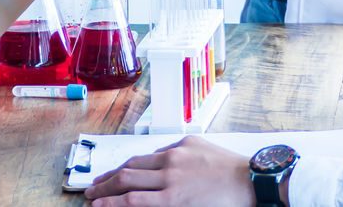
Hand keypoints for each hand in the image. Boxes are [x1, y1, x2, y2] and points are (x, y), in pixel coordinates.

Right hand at [86, 135, 254, 205]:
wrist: (252, 181)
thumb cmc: (227, 204)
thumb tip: (139, 203)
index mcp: (173, 198)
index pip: (130, 200)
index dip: (109, 203)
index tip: (95, 205)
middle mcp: (171, 174)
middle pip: (127, 178)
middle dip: (105, 186)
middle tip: (91, 191)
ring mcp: (178, 155)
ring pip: (138, 161)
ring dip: (118, 170)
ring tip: (105, 177)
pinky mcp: (187, 142)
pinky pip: (159, 151)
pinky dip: (146, 160)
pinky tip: (138, 166)